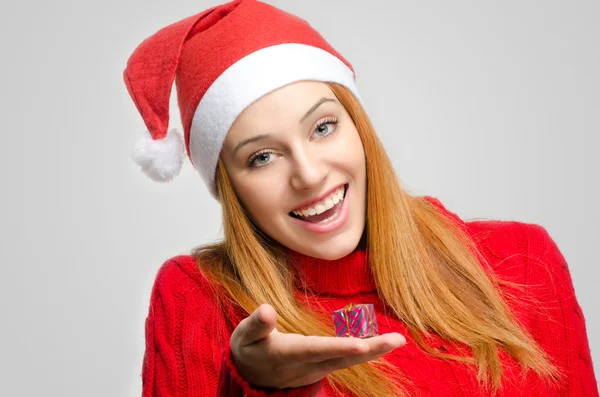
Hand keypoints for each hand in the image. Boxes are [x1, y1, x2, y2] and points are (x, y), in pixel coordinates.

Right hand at [230, 303, 405, 388]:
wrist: (250, 377)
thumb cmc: (248, 349)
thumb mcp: (244, 337)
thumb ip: (256, 324)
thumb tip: (266, 309)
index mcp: (286, 354)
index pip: (316, 349)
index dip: (338, 347)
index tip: (360, 344)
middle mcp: (306, 365)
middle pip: (341, 358)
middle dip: (370, 350)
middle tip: (397, 340)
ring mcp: (316, 369)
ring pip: (347, 361)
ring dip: (373, 351)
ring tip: (397, 340)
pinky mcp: (322, 367)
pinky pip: (346, 360)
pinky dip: (365, 351)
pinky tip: (382, 342)